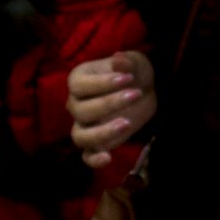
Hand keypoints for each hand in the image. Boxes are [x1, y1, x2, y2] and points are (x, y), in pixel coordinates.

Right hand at [67, 51, 155, 167]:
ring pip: (80, 136)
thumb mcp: (134, 63)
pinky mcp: (97, 143)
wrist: (144, 91)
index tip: (128, 78)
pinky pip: (87, 156)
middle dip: (109, 104)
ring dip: (102, 132)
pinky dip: (94, 160)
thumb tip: (118, 59)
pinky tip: (108, 158)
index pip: (79, 85)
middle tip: (135, 95)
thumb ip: (126, 62)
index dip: (101, 84)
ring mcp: (84, 126)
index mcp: (79, 81)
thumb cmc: (133, 73)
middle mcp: (75, 104)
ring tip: (126, 123)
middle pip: (80, 111)